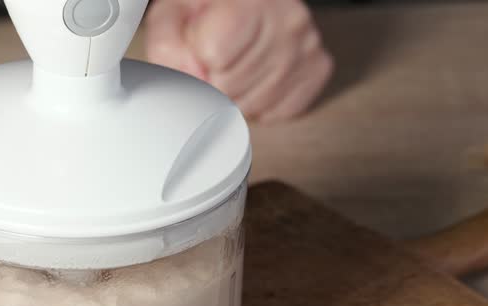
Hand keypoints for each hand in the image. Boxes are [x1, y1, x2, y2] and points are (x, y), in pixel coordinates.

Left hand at [145, 0, 333, 122]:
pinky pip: (277, 113)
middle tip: (218, 57)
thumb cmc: (207, 8)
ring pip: (252, 105)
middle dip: (213, 81)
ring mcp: (307, 45)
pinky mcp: (318, 69)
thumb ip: (168, 45)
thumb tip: (194, 76)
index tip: (200, 44)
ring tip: (236, 65)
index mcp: (250, 0)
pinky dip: (260, 103)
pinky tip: (257, 76)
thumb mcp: (173, 15)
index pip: (214, 56)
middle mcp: (288, 19)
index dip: (196, 60)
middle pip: (230, 86)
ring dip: (235, 96)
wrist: (248, 2)